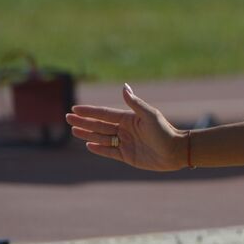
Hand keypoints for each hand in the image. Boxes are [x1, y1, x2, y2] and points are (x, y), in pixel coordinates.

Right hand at [65, 84, 185, 170]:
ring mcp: (125, 143)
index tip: (75, 108)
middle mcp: (125, 130)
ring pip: (101, 137)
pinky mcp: (127, 156)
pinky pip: (109, 152)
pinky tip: (88, 144)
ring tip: (74, 130)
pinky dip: (99, 148)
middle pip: (99, 125)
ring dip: (87, 134)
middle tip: (67, 118)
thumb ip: (135, 103)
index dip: (90, 111)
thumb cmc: (165, 131)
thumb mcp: (150, 115)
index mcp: (129, 119)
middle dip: (84, 121)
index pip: (104, 114)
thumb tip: (124, 87)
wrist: (176, 151)